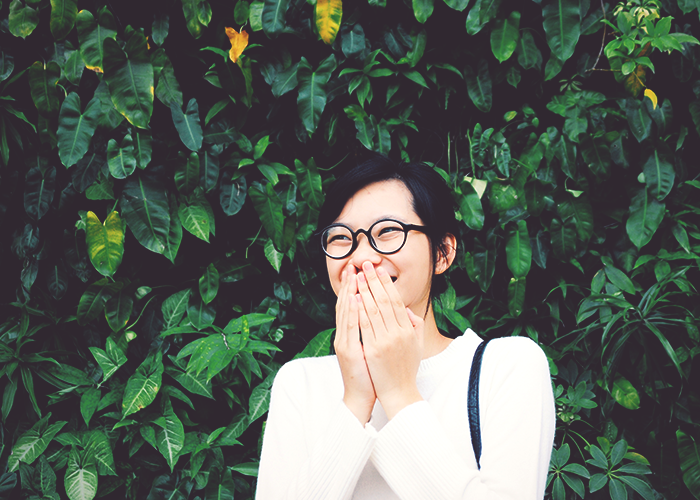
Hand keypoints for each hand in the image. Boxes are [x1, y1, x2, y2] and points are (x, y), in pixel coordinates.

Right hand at [334, 264, 375, 423]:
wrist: (360, 396)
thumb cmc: (369, 374)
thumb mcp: (371, 348)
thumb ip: (373, 331)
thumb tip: (380, 315)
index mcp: (350, 334)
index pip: (351, 306)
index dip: (354, 288)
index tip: (359, 271)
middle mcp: (344, 335)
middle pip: (345, 305)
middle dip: (350, 284)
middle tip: (353, 266)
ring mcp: (343, 342)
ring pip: (345, 312)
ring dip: (349, 293)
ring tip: (353, 276)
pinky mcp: (347, 350)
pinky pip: (350, 328)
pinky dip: (351, 312)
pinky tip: (354, 300)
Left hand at [356, 261, 423, 419]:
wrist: (399, 393)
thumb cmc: (406, 369)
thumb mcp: (416, 345)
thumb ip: (415, 326)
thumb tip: (407, 310)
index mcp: (408, 330)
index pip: (396, 300)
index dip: (387, 284)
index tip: (380, 270)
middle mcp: (398, 333)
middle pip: (384, 300)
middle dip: (374, 281)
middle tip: (367, 265)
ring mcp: (386, 341)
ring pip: (373, 309)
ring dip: (364, 290)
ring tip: (358, 276)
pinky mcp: (374, 350)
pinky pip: (365, 325)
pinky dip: (359, 310)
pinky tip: (354, 298)